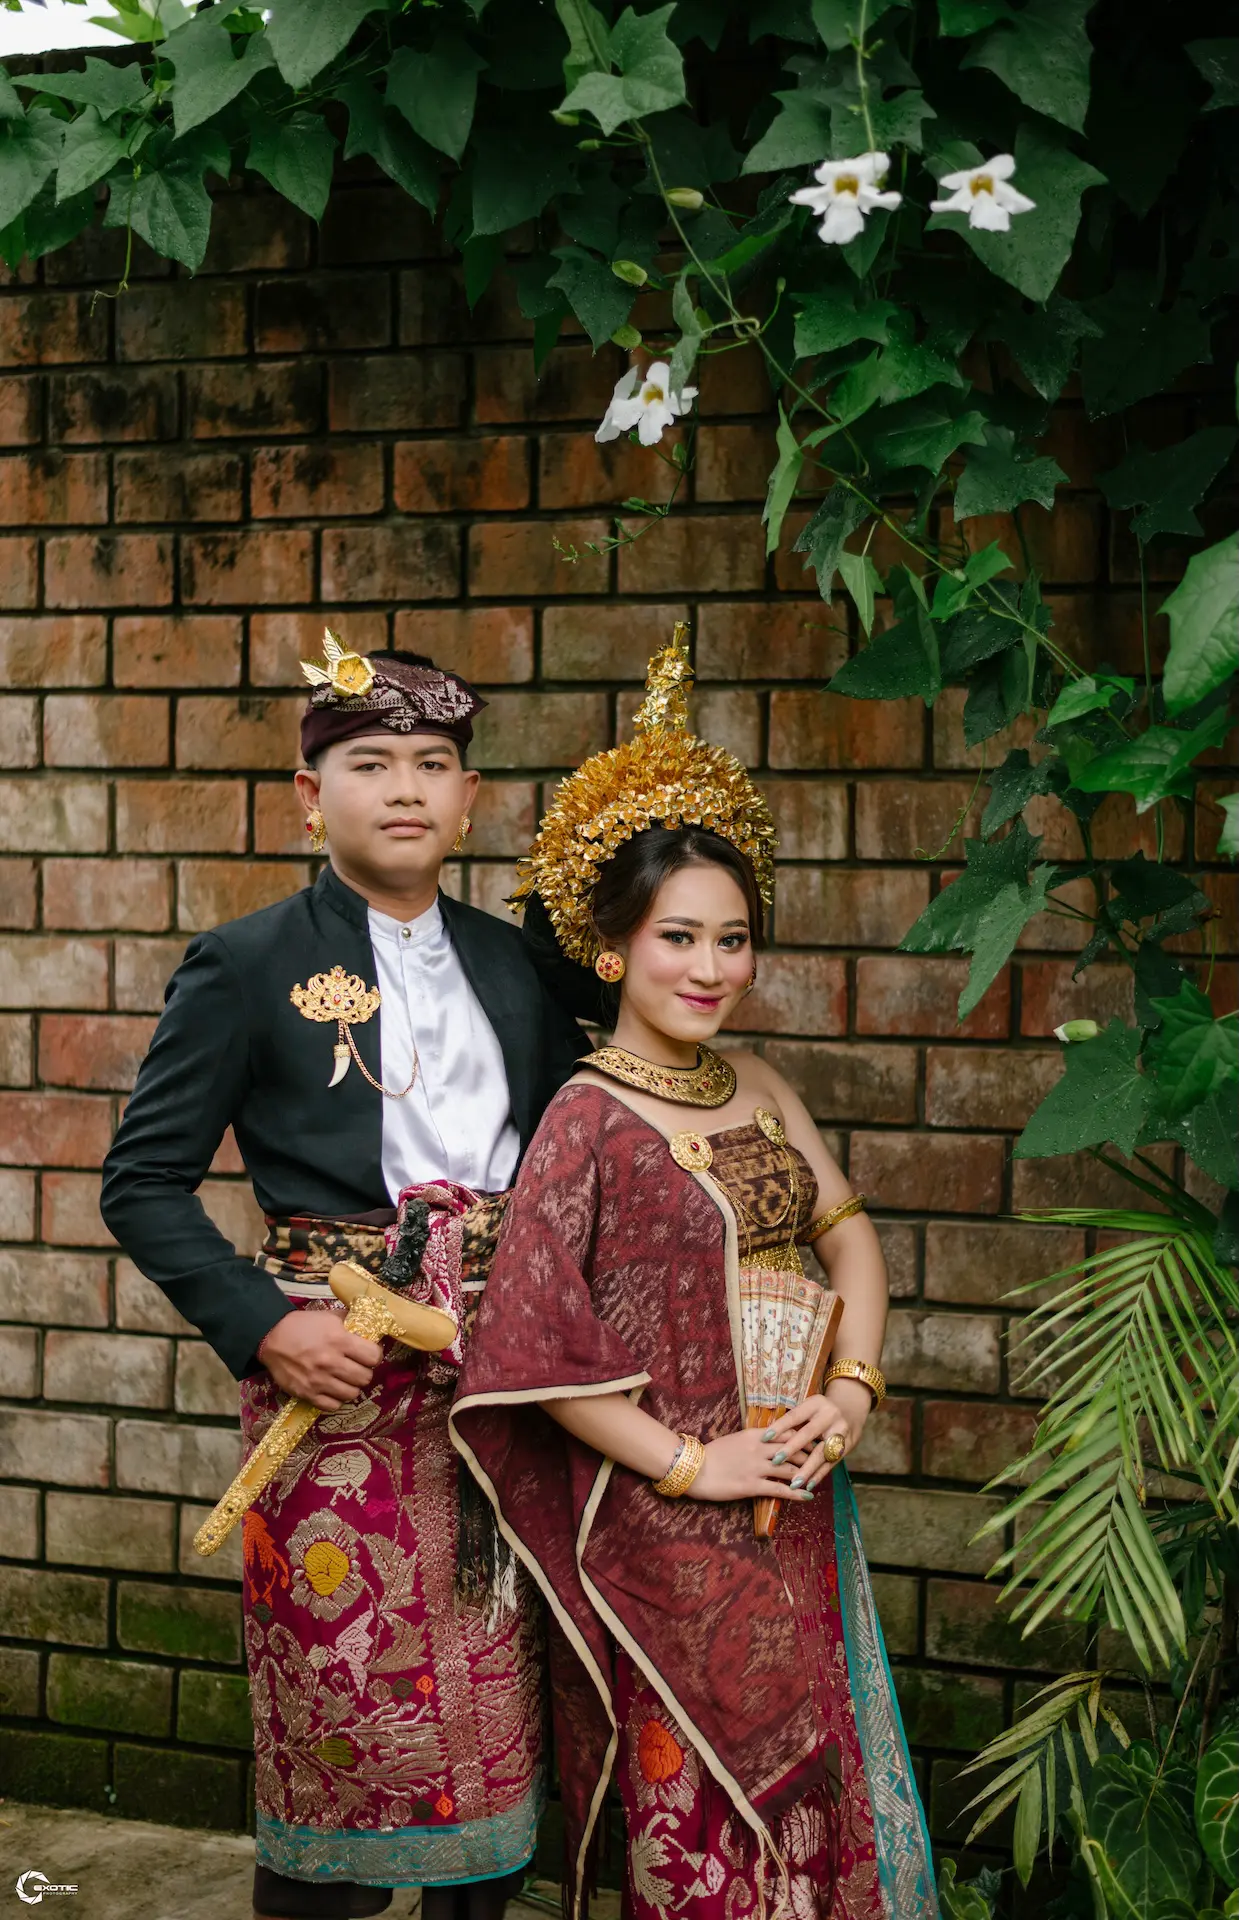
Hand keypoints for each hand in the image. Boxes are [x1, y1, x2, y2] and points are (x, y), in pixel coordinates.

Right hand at [258, 1310, 381, 1410]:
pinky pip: (333, 1406)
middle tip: (357, 1368)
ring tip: (345, 1380)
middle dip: (364, 1372)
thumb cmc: (302, 1326)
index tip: (369, 1355)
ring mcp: (319, 1381)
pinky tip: (333, 1390)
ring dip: (351, 1387)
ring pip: (352, 1394)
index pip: (373, 1356)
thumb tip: (370, 1327)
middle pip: (365, 1378)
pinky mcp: (307, 1394)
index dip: (374, 1356)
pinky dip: (336, 1399)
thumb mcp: (328, 1317)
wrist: (271, 1338)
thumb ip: (350, 1322)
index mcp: (339, 1340)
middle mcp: (331, 1362)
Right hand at [689, 1428, 813, 1503]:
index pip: (787, 1432)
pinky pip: (780, 1490)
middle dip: (811, 1455)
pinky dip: (797, 1493)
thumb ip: (754, 1439)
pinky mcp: (752, 1486)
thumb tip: (769, 1440)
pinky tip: (808, 1496)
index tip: (815, 1441)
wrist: (694, 1469)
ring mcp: (757, 1467)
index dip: (804, 1437)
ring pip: (791, 1469)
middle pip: (794, 1449)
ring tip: (819, 1478)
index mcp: (755, 1434)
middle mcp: (759, 1448)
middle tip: (823, 1460)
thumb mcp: (735, 1439)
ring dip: (807, 1474)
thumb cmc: (712, 1454)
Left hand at [762, 1380, 872, 1490]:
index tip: (764, 1438)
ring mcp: (841, 1431)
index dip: (779, 1427)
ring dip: (807, 1469)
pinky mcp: (848, 1445)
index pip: (795, 1416)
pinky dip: (819, 1475)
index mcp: (816, 1403)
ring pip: (821, 1452)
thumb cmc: (820, 1411)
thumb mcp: (809, 1408)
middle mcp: (830, 1415)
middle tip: (776, 1461)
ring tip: (793, 1483)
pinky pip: (831, 1463)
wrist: (851, 1410)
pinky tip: (808, 1485)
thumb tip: (767, 1436)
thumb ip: (793, 1420)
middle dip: (792, 1449)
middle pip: (809, 1434)